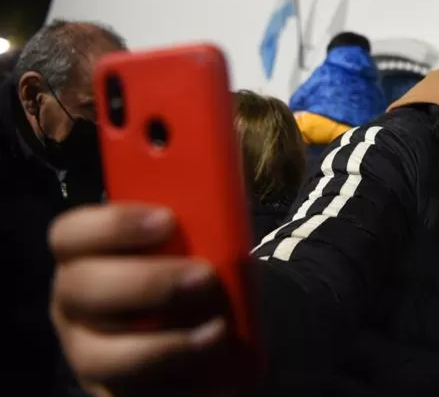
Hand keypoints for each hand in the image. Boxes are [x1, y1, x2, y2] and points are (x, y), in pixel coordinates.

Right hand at [50, 203, 236, 395]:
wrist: (204, 322)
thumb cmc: (189, 268)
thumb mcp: (186, 244)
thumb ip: (190, 226)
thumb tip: (222, 207)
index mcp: (84, 257)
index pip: (69, 234)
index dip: (112, 225)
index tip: (167, 221)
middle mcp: (74, 304)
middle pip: (83, 289)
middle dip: (147, 282)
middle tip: (204, 276)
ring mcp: (86, 351)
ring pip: (101, 354)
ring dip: (163, 344)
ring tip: (217, 331)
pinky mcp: (110, 391)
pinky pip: (131, 395)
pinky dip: (177, 388)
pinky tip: (213, 379)